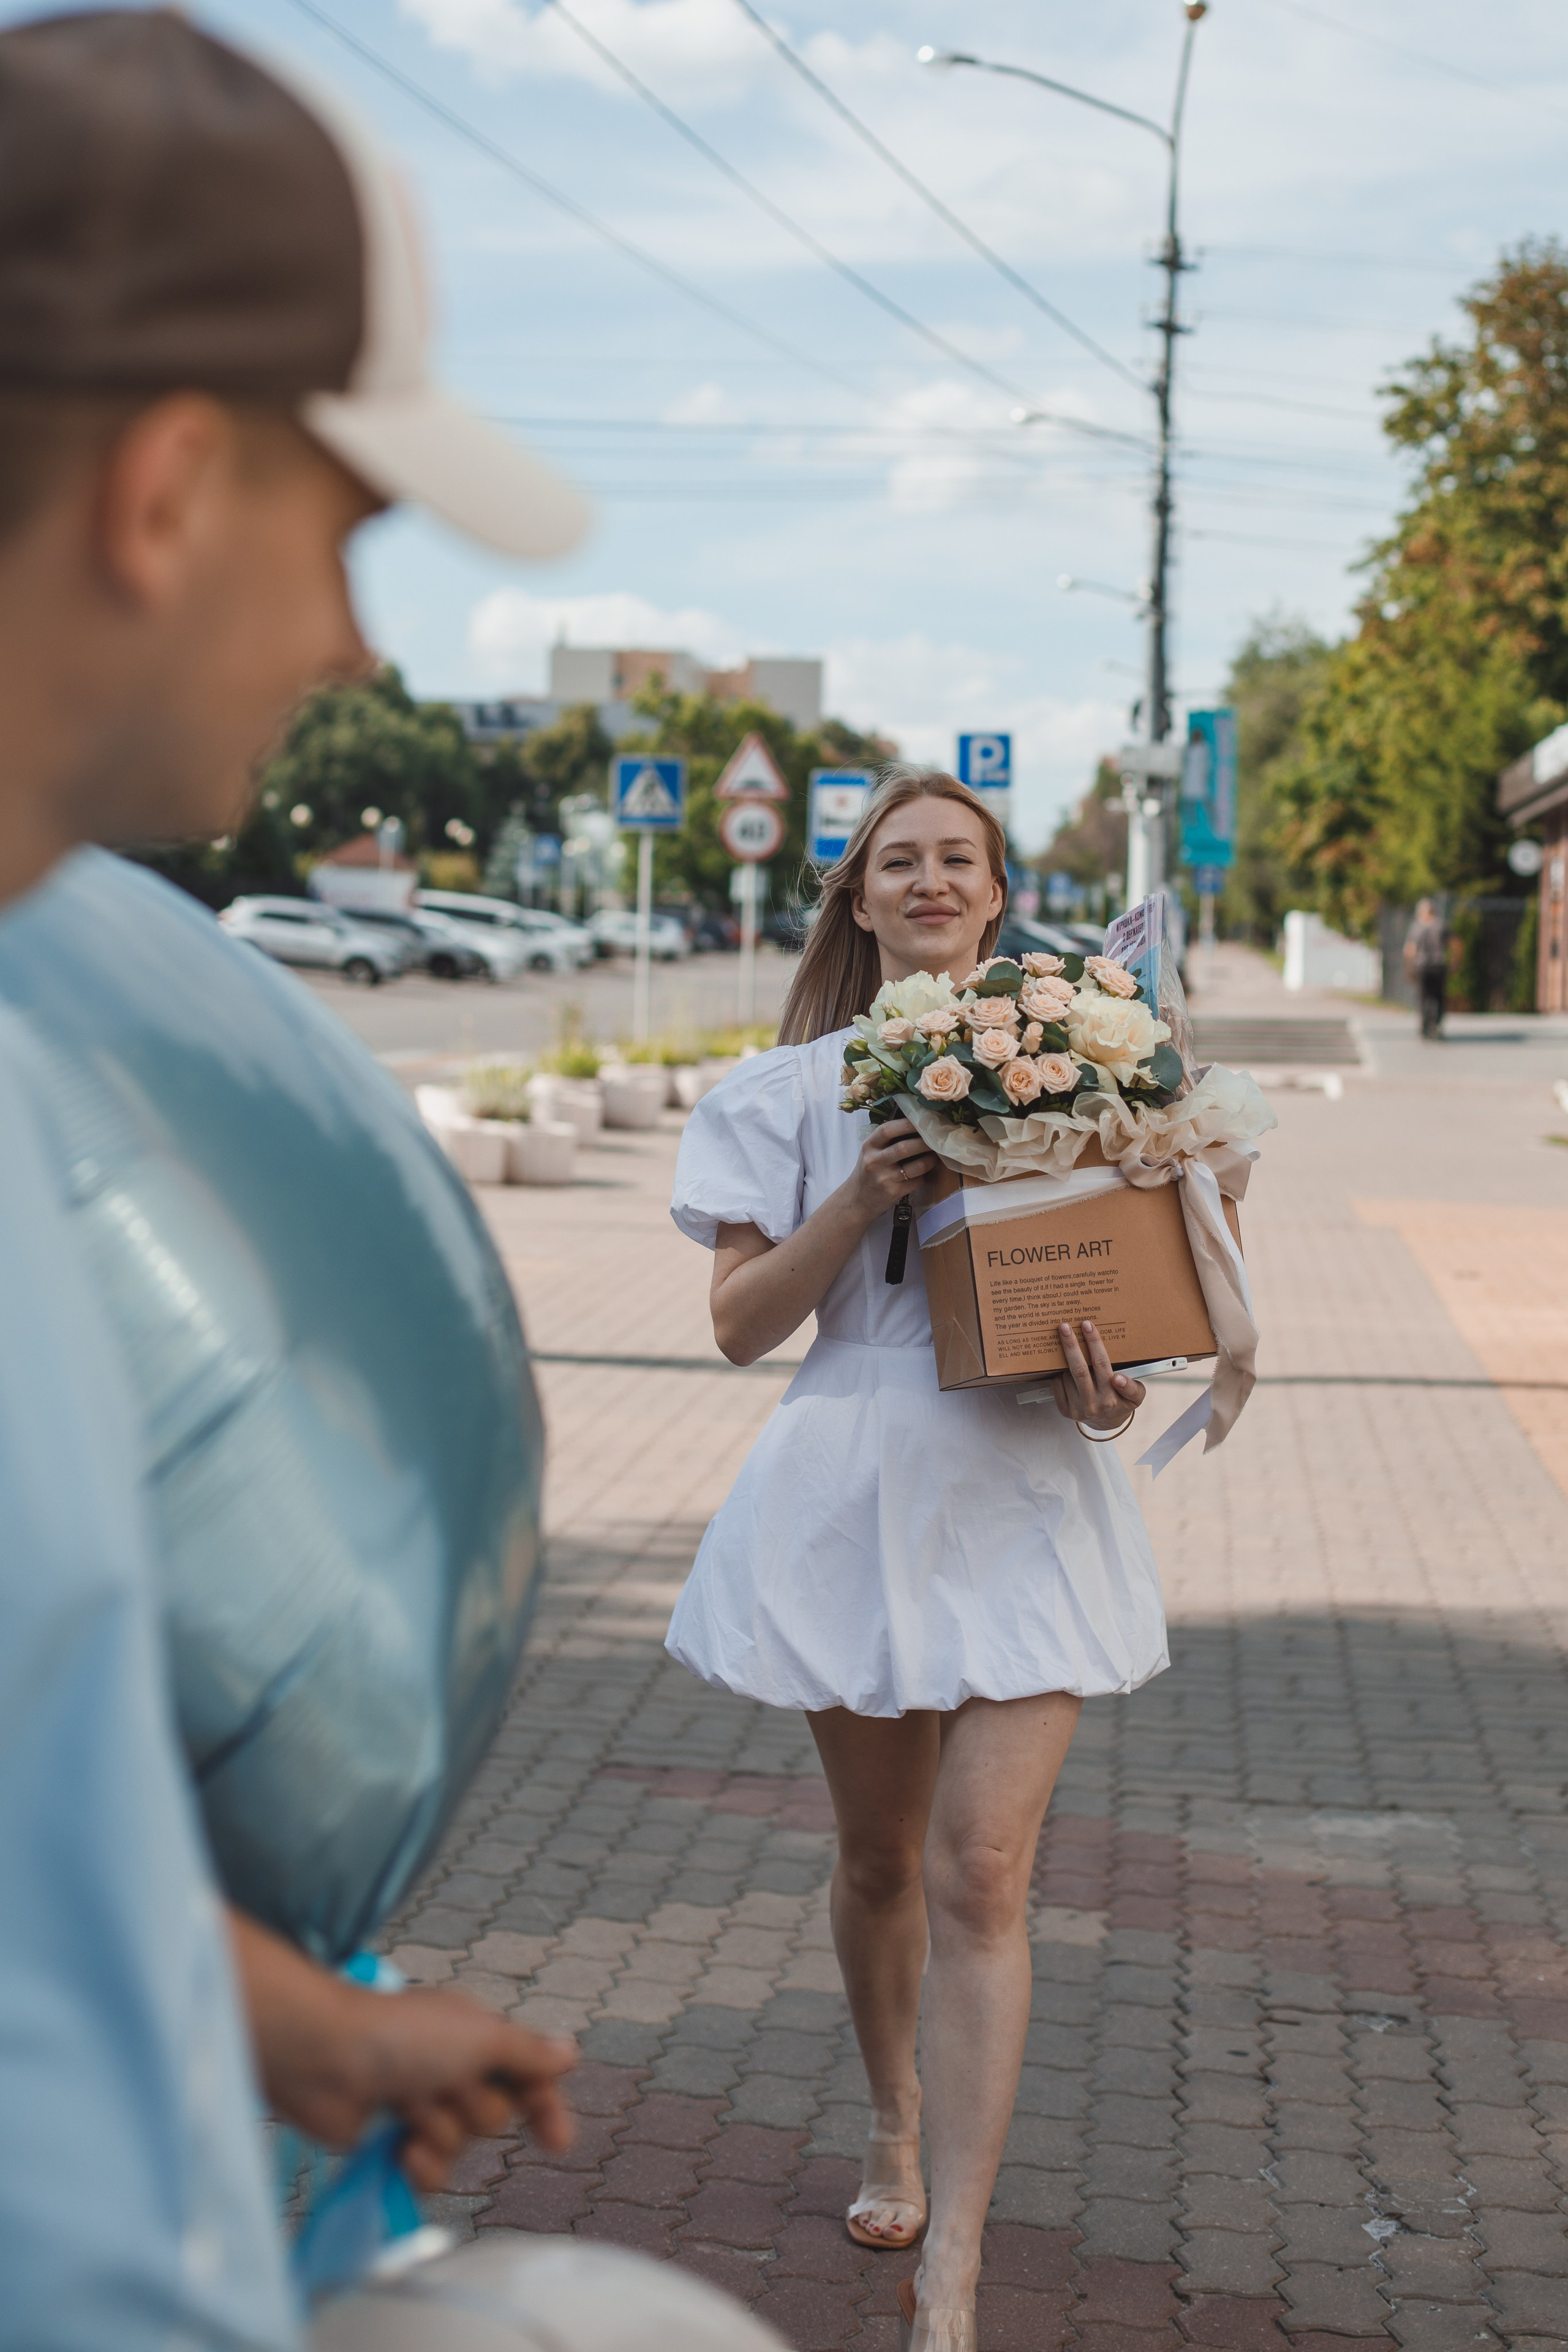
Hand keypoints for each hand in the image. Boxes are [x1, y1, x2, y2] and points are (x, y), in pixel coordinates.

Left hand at [228, 1910, 575, 2190]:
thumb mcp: (479, 2036)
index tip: (557, 2143)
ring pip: (460, 2146)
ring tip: (406, 2107)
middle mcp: (451, 2070)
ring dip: (437, 2131)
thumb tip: (570, 2051)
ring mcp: (420, 2107)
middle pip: (493, 2116)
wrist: (324, 2060)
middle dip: (470, 2107)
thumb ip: (527, 2053)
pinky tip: (399, 2147)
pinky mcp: (390, 2142)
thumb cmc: (402, 2036)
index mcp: (474, 2037)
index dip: (544, 2107)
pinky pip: (428, 2174)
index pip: (525, 2077)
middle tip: (439, 2082)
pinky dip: (418, 2164)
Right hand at [850, 1116, 936, 1222]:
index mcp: (869, 1146)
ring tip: (935, 1155)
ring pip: (917, 1166)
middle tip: (936, 1138)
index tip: (922, 1120)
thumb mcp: (871, 1151)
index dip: (907, 1124)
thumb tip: (916, 1123)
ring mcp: (884, 1179)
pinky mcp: (894, 1193)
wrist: (859, 1199)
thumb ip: (887, 1139)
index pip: (887, 1130)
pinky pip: (917, 1180)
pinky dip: (924, 1175)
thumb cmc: (870, 1170)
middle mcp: (874, 1161)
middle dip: (924, 1142)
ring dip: (930, 1159)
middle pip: (904, 1147)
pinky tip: (924, 1172)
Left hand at [1051, 1319, 1144, 1431]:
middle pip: (1079, 1369)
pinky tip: (1069, 1372)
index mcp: (1112, 1398)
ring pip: (1067, 1375)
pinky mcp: (1065, 1410)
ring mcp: (1077, 1409)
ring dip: (1068, 1362)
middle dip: (1071, 1345)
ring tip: (1074, 1356)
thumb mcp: (1136, 1396)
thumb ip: (1132, 1387)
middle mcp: (1093, 1404)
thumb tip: (1118, 1378)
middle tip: (1065, 1327)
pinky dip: (1061, 1374)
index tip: (1089, 1327)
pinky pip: (1058, 1384)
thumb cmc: (1121, 1402)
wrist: (1106, 1423)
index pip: (1102, 1365)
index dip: (1096, 1346)